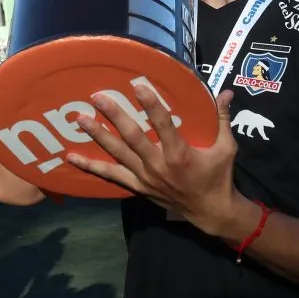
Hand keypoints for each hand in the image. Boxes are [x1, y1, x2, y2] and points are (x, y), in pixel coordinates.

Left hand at [67, 85, 240, 236]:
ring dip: (98, 135)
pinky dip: (90, 167)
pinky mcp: (137, 186)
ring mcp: (144, 177)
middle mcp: (158, 164)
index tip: (138, 85)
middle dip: (114, 116)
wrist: (210, 212)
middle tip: (98, 97)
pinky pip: (110, 176)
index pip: (162, 124)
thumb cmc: (218, 176)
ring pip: (117, 153)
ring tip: (81, 119)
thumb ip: (223, 119)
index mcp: (180, 153)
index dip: (151, 104)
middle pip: (132, 137)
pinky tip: (71, 157)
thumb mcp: (226, 148)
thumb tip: (227, 92)